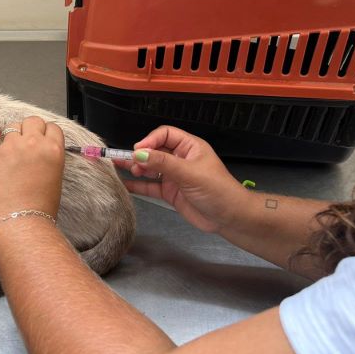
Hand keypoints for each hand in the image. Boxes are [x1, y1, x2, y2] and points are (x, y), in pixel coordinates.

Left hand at [0, 116, 64, 223]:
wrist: (20, 221)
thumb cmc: (41, 207)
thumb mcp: (55, 176)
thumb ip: (48, 157)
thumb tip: (41, 152)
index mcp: (53, 149)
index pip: (52, 127)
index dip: (46, 133)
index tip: (43, 139)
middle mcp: (33, 143)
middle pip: (32, 121)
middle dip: (30, 129)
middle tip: (26, 143)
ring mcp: (11, 147)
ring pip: (11, 129)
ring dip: (13, 139)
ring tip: (12, 158)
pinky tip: (2, 171)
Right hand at [115, 126, 248, 233]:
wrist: (230, 219)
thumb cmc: (217, 190)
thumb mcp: (189, 174)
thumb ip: (163, 163)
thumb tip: (138, 153)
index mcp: (190, 147)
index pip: (165, 135)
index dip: (150, 140)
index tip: (137, 150)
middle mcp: (180, 159)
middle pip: (155, 150)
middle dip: (141, 154)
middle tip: (130, 164)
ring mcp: (174, 176)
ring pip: (150, 168)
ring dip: (137, 168)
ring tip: (125, 170)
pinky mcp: (170, 192)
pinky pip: (150, 186)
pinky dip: (138, 185)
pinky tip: (124, 184)